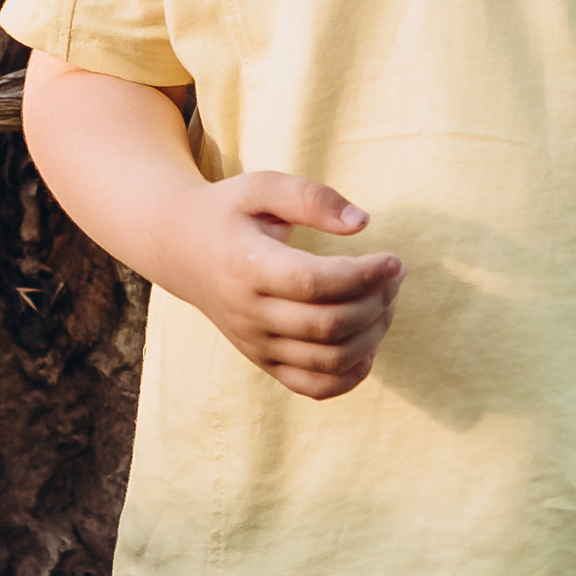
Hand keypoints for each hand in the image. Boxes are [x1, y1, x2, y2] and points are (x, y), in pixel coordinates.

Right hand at [154, 171, 401, 402]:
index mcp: (246, 266)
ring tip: (385, 302)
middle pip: (328, 325)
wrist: (180, 250)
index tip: (395, 260)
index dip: (363, 276)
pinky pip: (314, 387)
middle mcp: (248, 313)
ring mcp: (256, 343)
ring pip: (328, 360)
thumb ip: (311, 198)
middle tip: (395, 276)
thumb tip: (362, 222)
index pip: (314, 283)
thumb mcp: (262, 187)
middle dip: (377, 302)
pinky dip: (351, 375)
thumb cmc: (229, 213)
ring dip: (373, 335)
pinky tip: (368, 342)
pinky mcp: (264, 361)